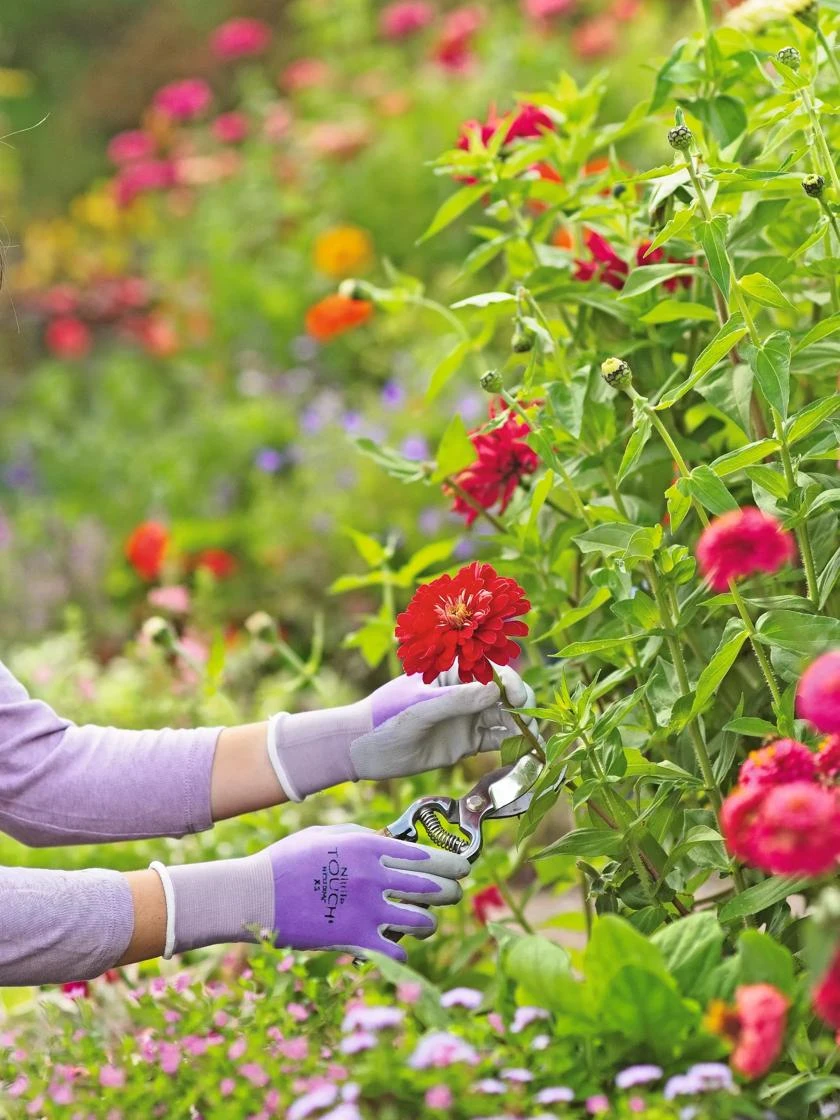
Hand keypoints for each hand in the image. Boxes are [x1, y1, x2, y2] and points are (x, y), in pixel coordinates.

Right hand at [154, 825, 468, 962]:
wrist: (255, 895)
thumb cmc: (287, 860)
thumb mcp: (325, 834)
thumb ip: (360, 836)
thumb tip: (388, 839)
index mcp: (369, 846)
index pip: (427, 856)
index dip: (452, 864)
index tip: (463, 869)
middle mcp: (375, 876)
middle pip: (433, 888)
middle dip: (450, 893)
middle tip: (454, 895)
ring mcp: (366, 909)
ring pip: (422, 921)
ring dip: (427, 923)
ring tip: (424, 923)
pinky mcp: (354, 939)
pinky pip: (396, 952)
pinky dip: (402, 953)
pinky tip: (398, 949)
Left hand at [352, 662, 537, 780]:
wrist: (363, 750)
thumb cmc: (385, 717)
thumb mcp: (421, 708)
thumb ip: (457, 701)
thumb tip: (496, 691)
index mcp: (453, 671)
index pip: (490, 670)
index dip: (509, 682)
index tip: (518, 698)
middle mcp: (465, 692)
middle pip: (504, 694)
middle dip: (522, 706)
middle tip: (531, 724)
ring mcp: (468, 717)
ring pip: (505, 718)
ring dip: (522, 728)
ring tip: (535, 743)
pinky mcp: (468, 742)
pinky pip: (497, 741)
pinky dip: (513, 746)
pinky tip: (525, 754)